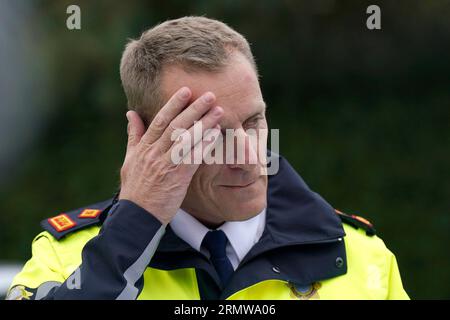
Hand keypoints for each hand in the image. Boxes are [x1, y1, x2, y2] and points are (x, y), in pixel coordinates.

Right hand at [119, 87, 222, 224]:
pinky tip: (215, 135)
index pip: (159, 120)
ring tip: (218, 112)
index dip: (174, 104)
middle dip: (194, 109)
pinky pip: (193, 157)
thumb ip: (133, 136)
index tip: (186, 91)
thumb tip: (130, 113)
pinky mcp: (177, 178)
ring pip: (186, 139)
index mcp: (143, 147)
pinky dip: (204, 145)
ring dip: (204, 124)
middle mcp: (154, 153)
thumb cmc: (135, 189)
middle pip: (176, 126)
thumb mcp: (129, 160)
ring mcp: (166, 165)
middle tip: (210, 96)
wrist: (137, 216)